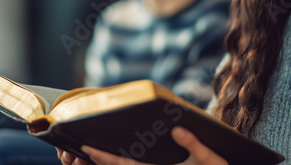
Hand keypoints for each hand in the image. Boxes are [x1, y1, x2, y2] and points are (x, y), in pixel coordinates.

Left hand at [57, 126, 227, 164]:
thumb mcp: (211, 159)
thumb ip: (194, 145)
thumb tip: (177, 129)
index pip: (125, 164)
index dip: (104, 156)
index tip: (86, 146)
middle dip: (99, 157)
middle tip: (80, 144)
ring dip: (109, 160)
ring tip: (92, 147)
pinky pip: (137, 164)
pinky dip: (124, 159)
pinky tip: (119, 150)